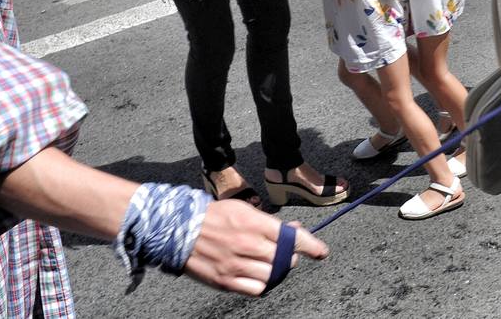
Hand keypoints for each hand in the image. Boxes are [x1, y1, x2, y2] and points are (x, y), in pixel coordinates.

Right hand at [182, 202, 327, 296]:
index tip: (321, 252)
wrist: (180, 229)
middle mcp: (246, 244)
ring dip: (275, 270)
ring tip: (266, 263)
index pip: (290, 237)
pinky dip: (260, 284)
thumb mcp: (243, 209)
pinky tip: (255, 275)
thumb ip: (269, 222)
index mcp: (253, 223)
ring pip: (272, 275)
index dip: (310, 245)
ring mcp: (236, 264)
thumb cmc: (213, 216)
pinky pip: (256, 289)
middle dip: (288, 256)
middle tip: (282, 253)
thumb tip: (294, 230)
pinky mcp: (225, 281)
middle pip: (283, 258)